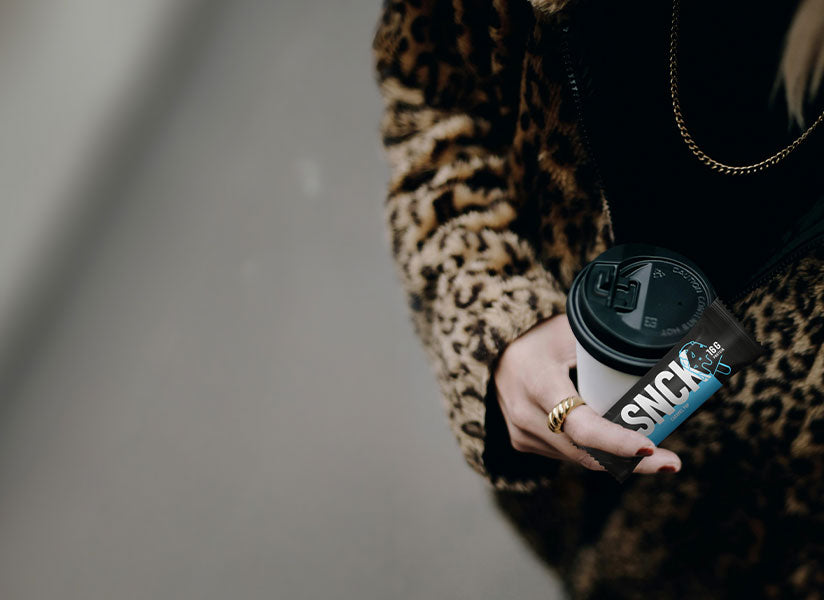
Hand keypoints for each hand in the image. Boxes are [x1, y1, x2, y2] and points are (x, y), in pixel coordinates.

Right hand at [493, 313, 681, 472]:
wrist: (490, 351)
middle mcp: (526, 415)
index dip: (615, 440)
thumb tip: (658, 349)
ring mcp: (522, 434)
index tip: (650, 447)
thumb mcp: (568, 330)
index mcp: (538, 383)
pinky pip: (567, 453)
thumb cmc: (536, 336)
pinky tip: (617, 446)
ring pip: (579, 458)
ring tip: (655, 456)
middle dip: (632, 463)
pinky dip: (594, 451)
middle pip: (586, 452)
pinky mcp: (523, 443)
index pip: (580, 424)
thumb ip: (604, 344)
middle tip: (671, 463)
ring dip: (617, 459)